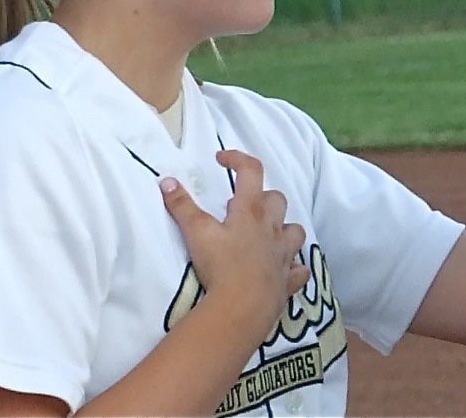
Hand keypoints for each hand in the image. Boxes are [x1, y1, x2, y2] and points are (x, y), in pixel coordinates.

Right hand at [161, 150, 309, 341]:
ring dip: (283, 227)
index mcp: (250, 211)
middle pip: (277, 199)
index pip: (251, 171)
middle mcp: (271, 228)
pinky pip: (298, 269)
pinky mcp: (288, 280)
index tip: (221, 160)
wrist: (243, 307)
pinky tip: (281, 268)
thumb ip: (181, 205)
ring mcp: (283, 255)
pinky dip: (291, 265)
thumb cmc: (221, 265)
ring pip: (295, 231)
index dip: (237, 159)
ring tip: (265, 233)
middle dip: (262, 196)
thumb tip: (166, 181)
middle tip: (240, 205)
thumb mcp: (195, 232)